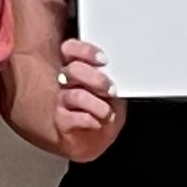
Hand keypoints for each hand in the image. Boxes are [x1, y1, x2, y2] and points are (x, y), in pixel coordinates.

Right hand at [49, 38, 126, 159]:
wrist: (95, 138)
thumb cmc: (105, 108)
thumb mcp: (114, 89)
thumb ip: (113, 77)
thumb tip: (124, 70)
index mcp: (79, 67)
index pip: (70, 49)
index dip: (85, 52)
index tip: (103, 61)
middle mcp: (68, 82)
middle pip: (73, 70)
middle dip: (95, 79)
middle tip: (109, 89)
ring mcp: (62, 101)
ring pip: (74, 95)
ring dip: (95, 104)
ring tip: (106, 112)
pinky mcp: (61, 121)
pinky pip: (70, 118)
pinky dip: (87, 120)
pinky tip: (96, 122)